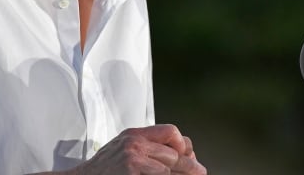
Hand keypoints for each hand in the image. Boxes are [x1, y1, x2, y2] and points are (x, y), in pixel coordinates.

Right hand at [72, 124, 206, 174]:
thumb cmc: (102, 171)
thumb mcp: (122, 150)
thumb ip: (146, 147)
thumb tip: (184, 153)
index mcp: (134, 135)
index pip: (170, 132)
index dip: (182, 145)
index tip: (188, 157)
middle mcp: (135, 143)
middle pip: (174, 154)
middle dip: (189, 167)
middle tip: (200, 173)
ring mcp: (133, 159)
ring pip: (171, 169)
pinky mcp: (133, 171)